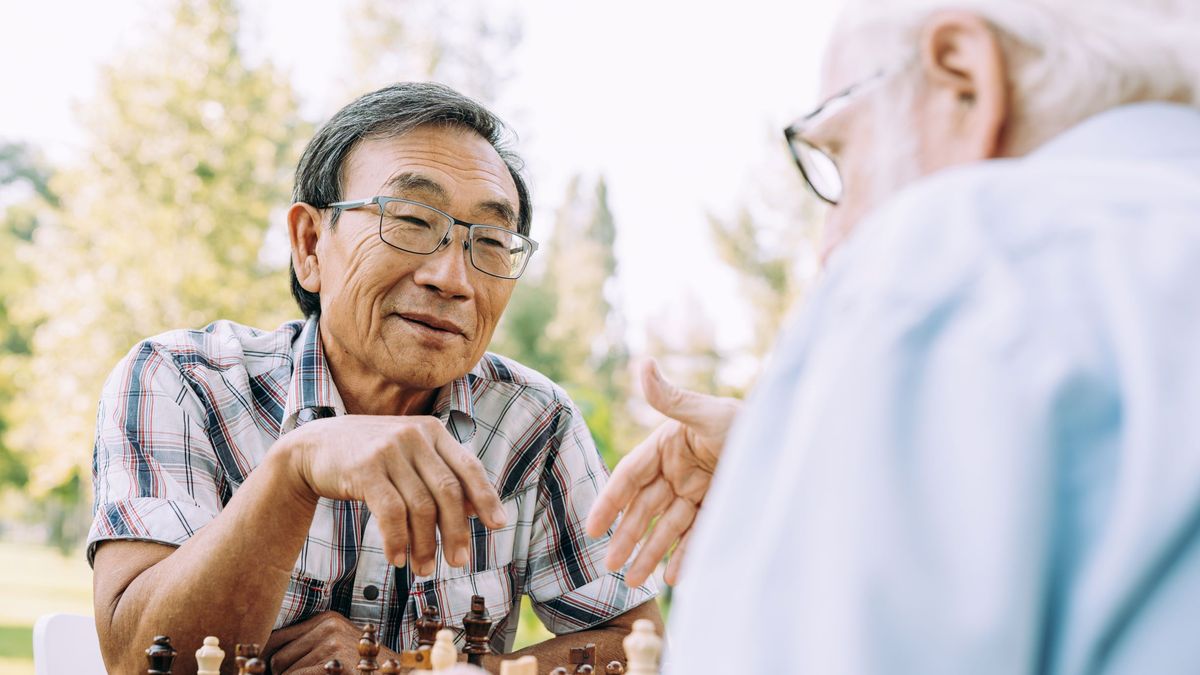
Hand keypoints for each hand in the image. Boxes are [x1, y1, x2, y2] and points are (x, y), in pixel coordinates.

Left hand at [265, 611, 399, 673]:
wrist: (388, 671)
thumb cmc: (360, 666)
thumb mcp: (335, 646)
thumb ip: (308, 645)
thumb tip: (267, 658)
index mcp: (327, 619)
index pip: (278, 636)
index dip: (266, 657)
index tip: (261, 669)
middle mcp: (328, 626)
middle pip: (278, 655)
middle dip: (280, 674)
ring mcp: (331, 643)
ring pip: (285, 670)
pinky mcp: (333, 661)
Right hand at [282, 415, 506, 575]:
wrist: (314, 445)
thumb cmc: (369, 455)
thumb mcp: (409, 456)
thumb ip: (440, 474)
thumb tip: (475, 509)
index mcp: (432, 432)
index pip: (469, 467)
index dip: (486, 497)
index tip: (499, 524)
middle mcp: (415, 436)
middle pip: (448, 491)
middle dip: (456, 532)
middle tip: (460, 562)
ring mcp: (390, 450)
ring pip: (421, 506)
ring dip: (424, 545)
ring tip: (423, 569)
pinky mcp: (365, 468)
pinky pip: (391, 512)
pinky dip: (398, 540)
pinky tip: (397, 558)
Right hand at [586, 359, 740, 585]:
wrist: (788, 439)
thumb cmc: (744, 419)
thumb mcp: (706, 411)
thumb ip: (670, 397)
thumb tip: (643, 364)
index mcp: (665, 446)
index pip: (629, 478)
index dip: (609, 502)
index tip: (591, 527)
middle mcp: (677, 471)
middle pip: (645, 509)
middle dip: (627, 537)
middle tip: (609, 565)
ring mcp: (697, 491)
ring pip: (667, 527)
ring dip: (651, 552)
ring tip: (635, 580)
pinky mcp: (719, 507)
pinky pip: (697, 535)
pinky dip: (685, 555)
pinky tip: (672, 576)